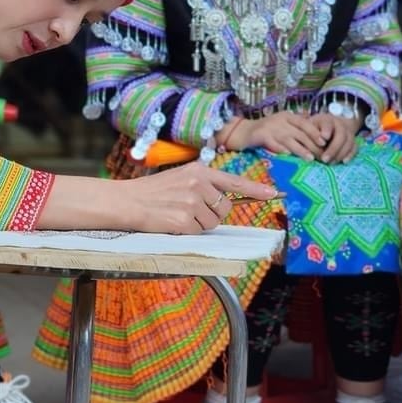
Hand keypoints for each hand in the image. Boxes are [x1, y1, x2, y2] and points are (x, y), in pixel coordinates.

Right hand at [122, 162, 279, 233]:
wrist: (127, 201)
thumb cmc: (153, 191)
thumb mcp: (181, 178)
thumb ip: (204, 185)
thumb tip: (226, 201)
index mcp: (199, 170)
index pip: (234, 181)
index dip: (256, 189)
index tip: (274, 193)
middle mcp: (198, 183)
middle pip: (225, 207)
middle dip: (212, 213)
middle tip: (189, 209)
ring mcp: (192, 202)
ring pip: (213, 222)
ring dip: (199, 224)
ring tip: (178, 214)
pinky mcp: (184, 220)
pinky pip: (198, 232)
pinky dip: (187, 231)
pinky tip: (172, 221)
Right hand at [229, 111, 324, 160]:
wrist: (243, 131)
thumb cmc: (266, 130)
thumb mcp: (282, 123)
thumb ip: (296, 124)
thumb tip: (316, 128)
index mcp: (287, 116)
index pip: (304, 123)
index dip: (315, 132)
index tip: (324, 142)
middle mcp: (279, 120)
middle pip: (299, 132)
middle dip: (311, 144)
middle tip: (322, 155)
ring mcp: (270, 128)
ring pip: (289, 139)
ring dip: (300, 149)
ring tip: (310, 158)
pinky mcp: (261, 136)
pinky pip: (274, 144)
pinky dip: (282, 150)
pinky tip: (290, 156)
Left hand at [307, 113, 361, 163]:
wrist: (332, 125)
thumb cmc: (315, 129)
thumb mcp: (308, 128)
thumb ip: (307, 136)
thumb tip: (303, 149)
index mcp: (326, 120)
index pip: (327, 123)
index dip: (326, 130)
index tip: (324, 138)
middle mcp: (339, 125)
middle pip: (340, 135)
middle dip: (333, 148)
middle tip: (324, 159)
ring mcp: (348, 132)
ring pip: (348, 142)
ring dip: (340, 153)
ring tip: (331, 163)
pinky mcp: (353, 141)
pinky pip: (355, 147)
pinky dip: (350, 154)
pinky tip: (344, 162)